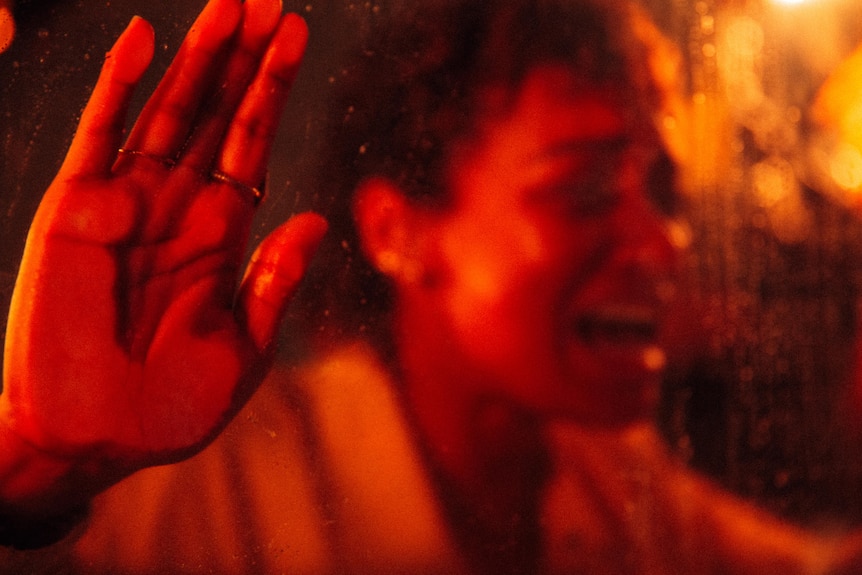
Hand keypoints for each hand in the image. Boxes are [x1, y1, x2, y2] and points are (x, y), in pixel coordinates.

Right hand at [0, 0, 324, 485]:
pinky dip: (117, 87)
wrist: (101, 440)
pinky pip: (98, 136)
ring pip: (167, 111)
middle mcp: (177, 206)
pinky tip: (143, 39)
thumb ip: (273, 282)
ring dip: (197, 57)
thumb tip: (312, 220)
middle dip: (242, 58)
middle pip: (216, 114)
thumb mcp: (243, 346)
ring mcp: (127, 203)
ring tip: (229, 5)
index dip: (271, 91)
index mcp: (220, 234)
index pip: (249, 144)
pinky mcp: (75, 212)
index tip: (293, 37)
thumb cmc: (173, 405)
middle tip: (268, 1)